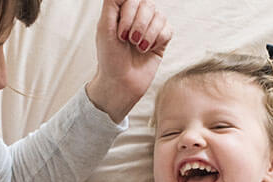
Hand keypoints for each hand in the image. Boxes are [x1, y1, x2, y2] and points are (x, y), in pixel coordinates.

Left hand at [85, 0, 173, 122]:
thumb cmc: (109, 58)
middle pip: (147, 4)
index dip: (128, 14)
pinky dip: (157, 41)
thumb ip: (112, 3)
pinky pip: (167, 30)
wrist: (121, 83)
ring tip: (138, 48)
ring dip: (147, 35)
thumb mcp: (104, 27)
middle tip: (128, 41)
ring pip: (159, 16)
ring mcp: (150, 27)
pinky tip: (148, 50)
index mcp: (122, 10)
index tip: (119, 34)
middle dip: (137, 25)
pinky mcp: (162, 40)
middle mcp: (137, 16)